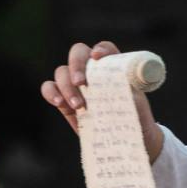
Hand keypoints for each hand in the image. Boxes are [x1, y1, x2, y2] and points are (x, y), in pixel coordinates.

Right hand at [40, 41, 163, 163]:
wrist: (124, 139)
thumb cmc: (134, 117)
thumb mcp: (137, 103)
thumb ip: (129, 90)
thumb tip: (121, 82)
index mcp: (112, 66)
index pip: (104, 48)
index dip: (100, 49)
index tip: (97, 58)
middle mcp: (92, 70)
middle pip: (77, 53)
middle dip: (76, 65)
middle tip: (81, 83)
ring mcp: (76, 84)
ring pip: (61, 71)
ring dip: (67, 86)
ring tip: (78, 106)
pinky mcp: (63, 99)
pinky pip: (49, 87)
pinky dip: (50, 92)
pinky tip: (58, 102)